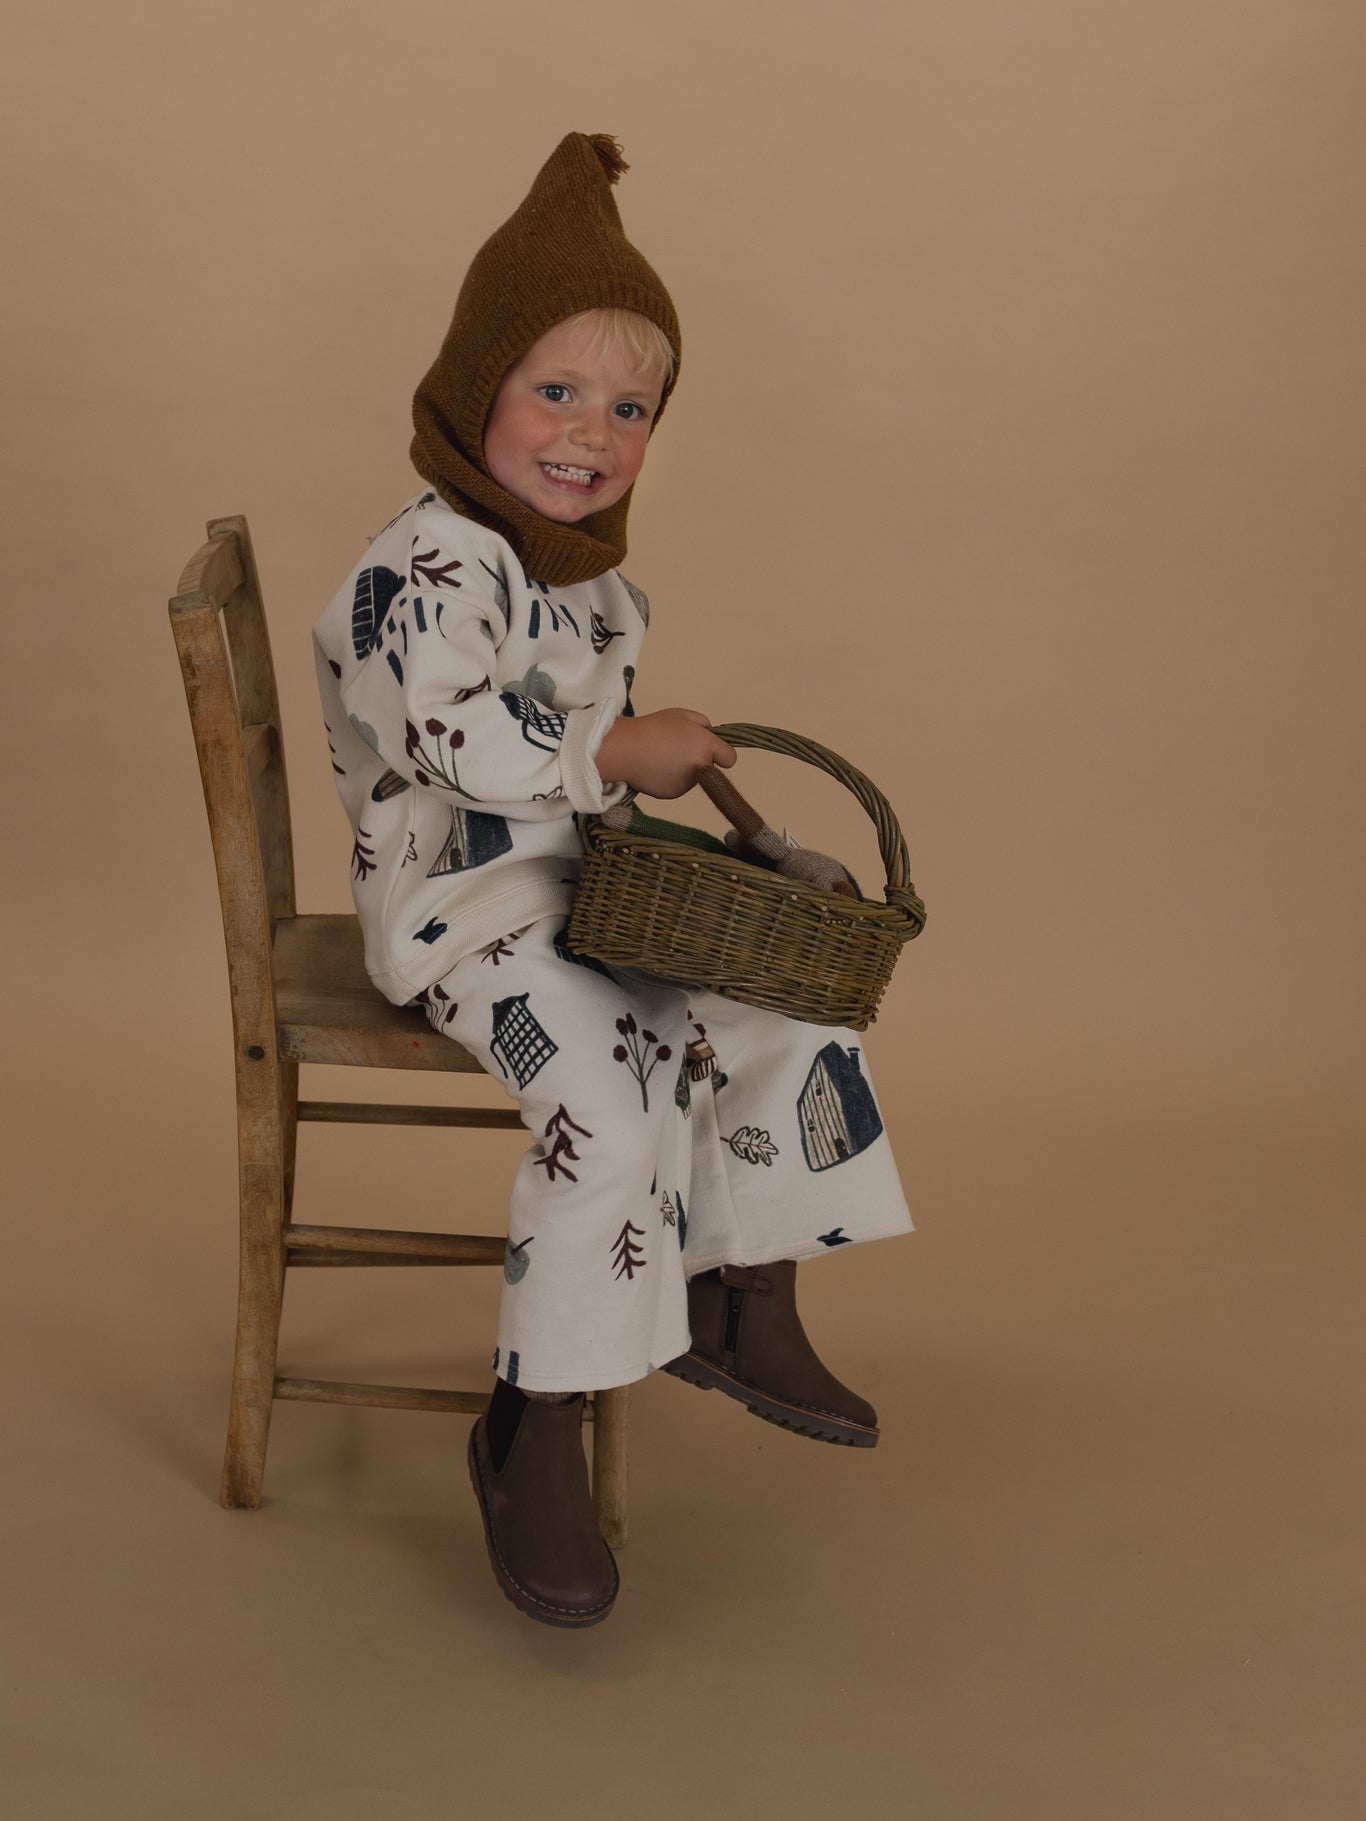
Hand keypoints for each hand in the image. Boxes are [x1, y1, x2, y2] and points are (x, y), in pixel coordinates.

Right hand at [596, 709, 736, 798]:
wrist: (626, 750)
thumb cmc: (654, 728)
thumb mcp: (680, 715)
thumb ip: (701, 722)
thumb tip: (709, 732)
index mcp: (706, 746)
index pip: (730, 758)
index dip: (721, 754)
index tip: (712, 752)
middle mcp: (701, 768)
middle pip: (708, 768)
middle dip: (697, 760)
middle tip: (675, 748)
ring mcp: (687, 784)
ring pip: (691, 778)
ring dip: (681, 770)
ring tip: (660, 757)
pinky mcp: (672, 794)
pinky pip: (675, 786)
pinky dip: (667, 779)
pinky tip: (654, 769)